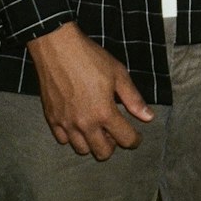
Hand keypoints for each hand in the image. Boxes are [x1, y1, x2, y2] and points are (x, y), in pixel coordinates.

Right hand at [27, 21, 153, 159]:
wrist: (57, 47)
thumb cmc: (89, 57)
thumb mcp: (118, 73)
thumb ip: (133, 98)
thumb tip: (148, 117)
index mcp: (104, 113)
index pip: (126, 140)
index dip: (135, 140)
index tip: (136, 136)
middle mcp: (85, 124)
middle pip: (103, 153)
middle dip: (113, 145)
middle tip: (114, 131)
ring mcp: (66, 123)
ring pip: (82, 150)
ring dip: (92, 142)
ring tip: (95, 127)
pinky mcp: (51, 119)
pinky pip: (63, 140)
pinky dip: (72, 136)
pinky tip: (77, 123)